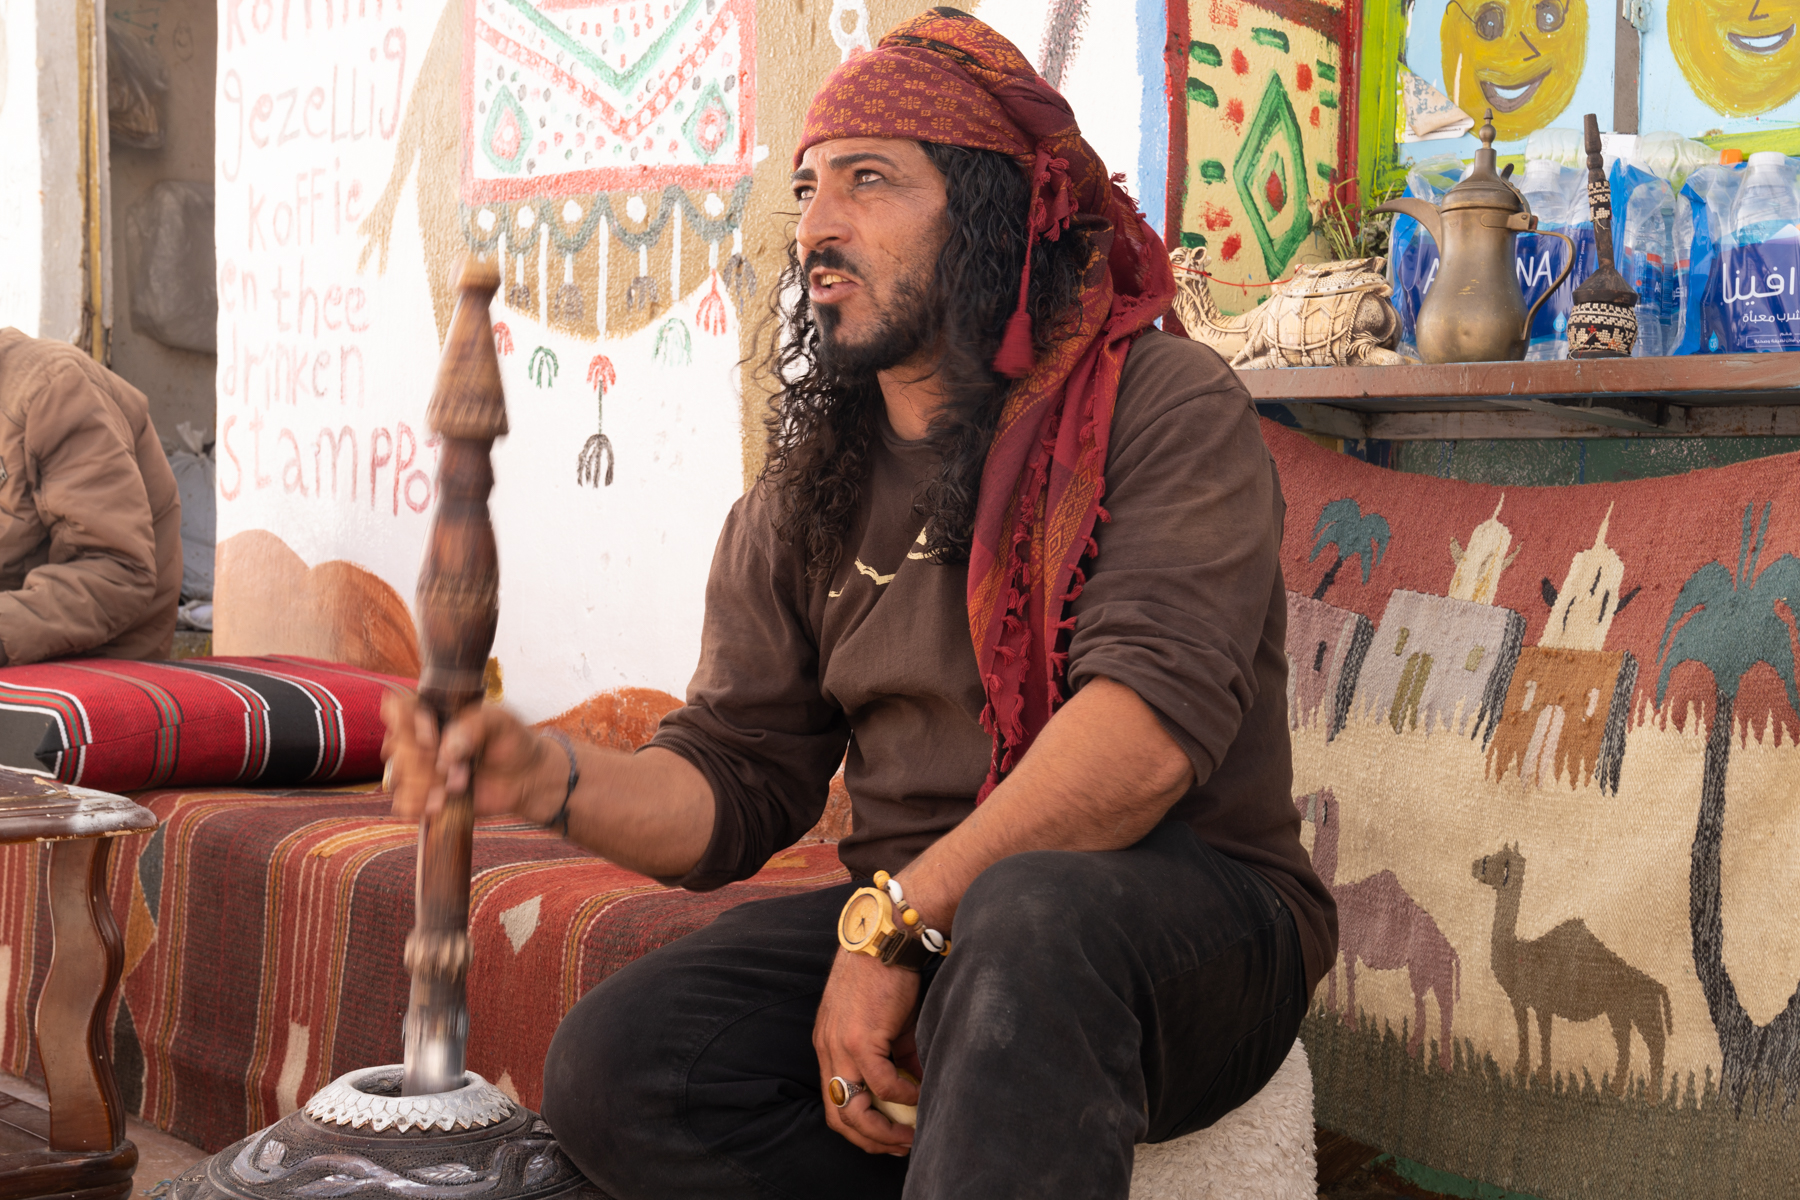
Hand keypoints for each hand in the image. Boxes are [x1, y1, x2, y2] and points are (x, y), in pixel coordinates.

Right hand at [380, 693, 561, 823]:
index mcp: (433, 712)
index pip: (399, 710)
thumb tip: (447, 752)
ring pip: (397, 777)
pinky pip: (402, 803)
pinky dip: (419, 805)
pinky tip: (441, 804)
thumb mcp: (500, 721)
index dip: (408, 725)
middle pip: (396, 747)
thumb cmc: (511, 741)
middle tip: (458, 771)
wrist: (524, 777)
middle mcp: (418, 738)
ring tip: (456, 788)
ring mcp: (418, 768)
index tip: (431, 741)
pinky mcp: (424, 795)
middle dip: (425, 763)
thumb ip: (474, 726)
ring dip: (425, 786)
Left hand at [813, 950, 922, 1154]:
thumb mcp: (886, 1024)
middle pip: (838, 1117)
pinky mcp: (860, 1039)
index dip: (859, 1129)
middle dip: (870, 1140)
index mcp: (828, 1045)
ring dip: (886, 1130)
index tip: (887, 1138)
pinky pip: (883, 1085)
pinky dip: (903, 1097)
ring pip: (856, 1110)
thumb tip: (915, 1089)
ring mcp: (840, 1046)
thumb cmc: (887, 976)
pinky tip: (920, 1094)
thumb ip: (895, 1057)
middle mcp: (827, 1049)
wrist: (886, 940)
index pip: (833, 1102)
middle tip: (900, 1147)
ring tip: (911, 1132)